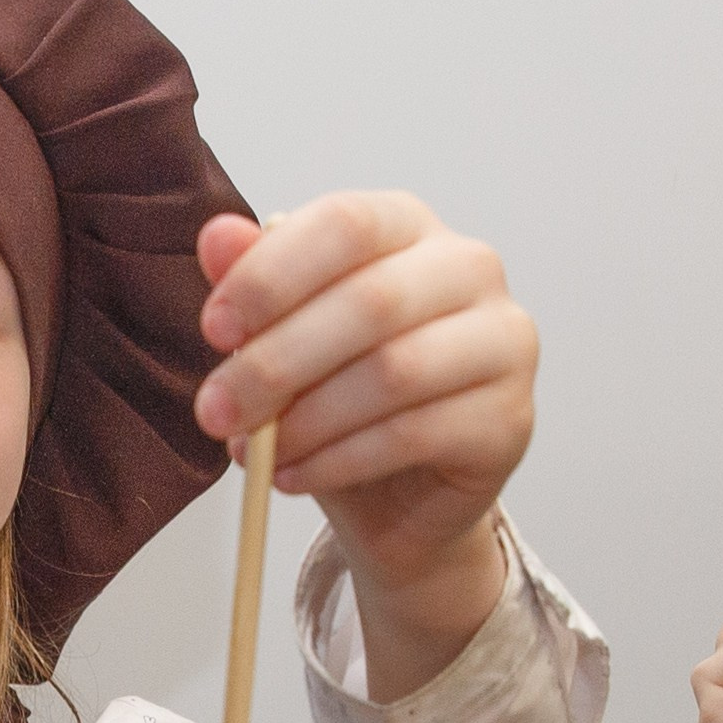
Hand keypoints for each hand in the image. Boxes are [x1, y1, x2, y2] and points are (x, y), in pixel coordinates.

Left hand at [193, 195, 538, 700]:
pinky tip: (292, 477)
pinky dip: (337, 461)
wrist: (395, 498)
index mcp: (408, 227)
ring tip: (255, 453)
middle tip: (215, 410)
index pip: (346, 223)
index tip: (214, 329)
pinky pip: (414, 435)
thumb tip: (217, 236)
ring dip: (306, 420)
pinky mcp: (508, 419)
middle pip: (371, 301)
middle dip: (276, 362)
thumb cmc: (335, 400)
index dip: (272, 275)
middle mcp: (469, 269)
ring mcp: (503, 342)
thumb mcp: (280, 340)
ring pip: (393, 372)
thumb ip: (255, 284)